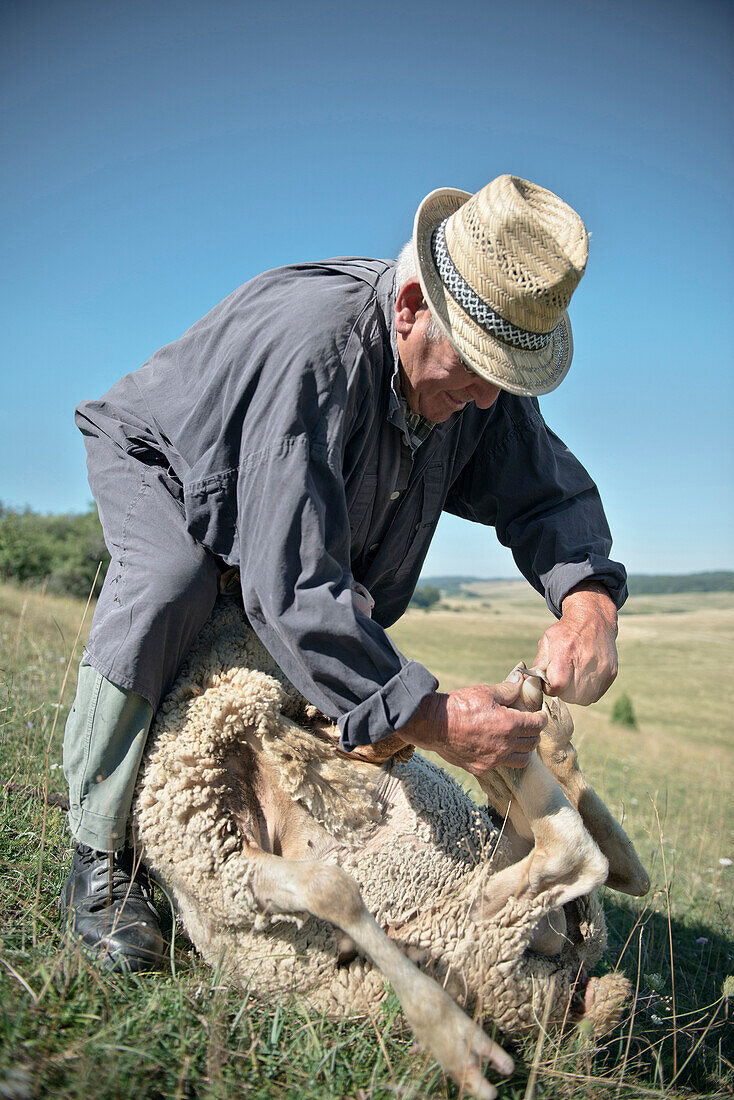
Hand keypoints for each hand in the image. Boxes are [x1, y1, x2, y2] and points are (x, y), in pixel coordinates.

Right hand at [396, 681, 546, 776]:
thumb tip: (520, 681)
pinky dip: (503, 757)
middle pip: (531, 743)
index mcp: (510, 725)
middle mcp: (505, 745)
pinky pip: (500, 765)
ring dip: (523, 750)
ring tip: (517, 740)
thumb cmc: (460, 706)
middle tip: (529, 725)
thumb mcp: (486, 692)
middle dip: (534, 733)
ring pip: (521, 760)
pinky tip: (496, 747)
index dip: (542, 718)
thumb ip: (508, 690)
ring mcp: (493, 760)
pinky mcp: (481, 768)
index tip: (540, 715)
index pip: (537, 725)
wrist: (434, 724)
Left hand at [533, 581, 617, 705]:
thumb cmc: (566, 631)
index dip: (550, 687)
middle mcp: (586, 660)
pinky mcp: (611, 673)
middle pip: (570, 696)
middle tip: (561, 680)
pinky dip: (587, 691)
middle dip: (562, 691)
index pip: (556, 686)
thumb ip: (539, 663)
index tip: (550, 680)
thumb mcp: (547, 641)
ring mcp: (601, 668)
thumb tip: (531, 682)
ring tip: (572, 679)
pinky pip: (596, 694)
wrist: (593, 619)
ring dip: (575, 694)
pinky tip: (583, 677)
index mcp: (566, 651)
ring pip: (584, 698)